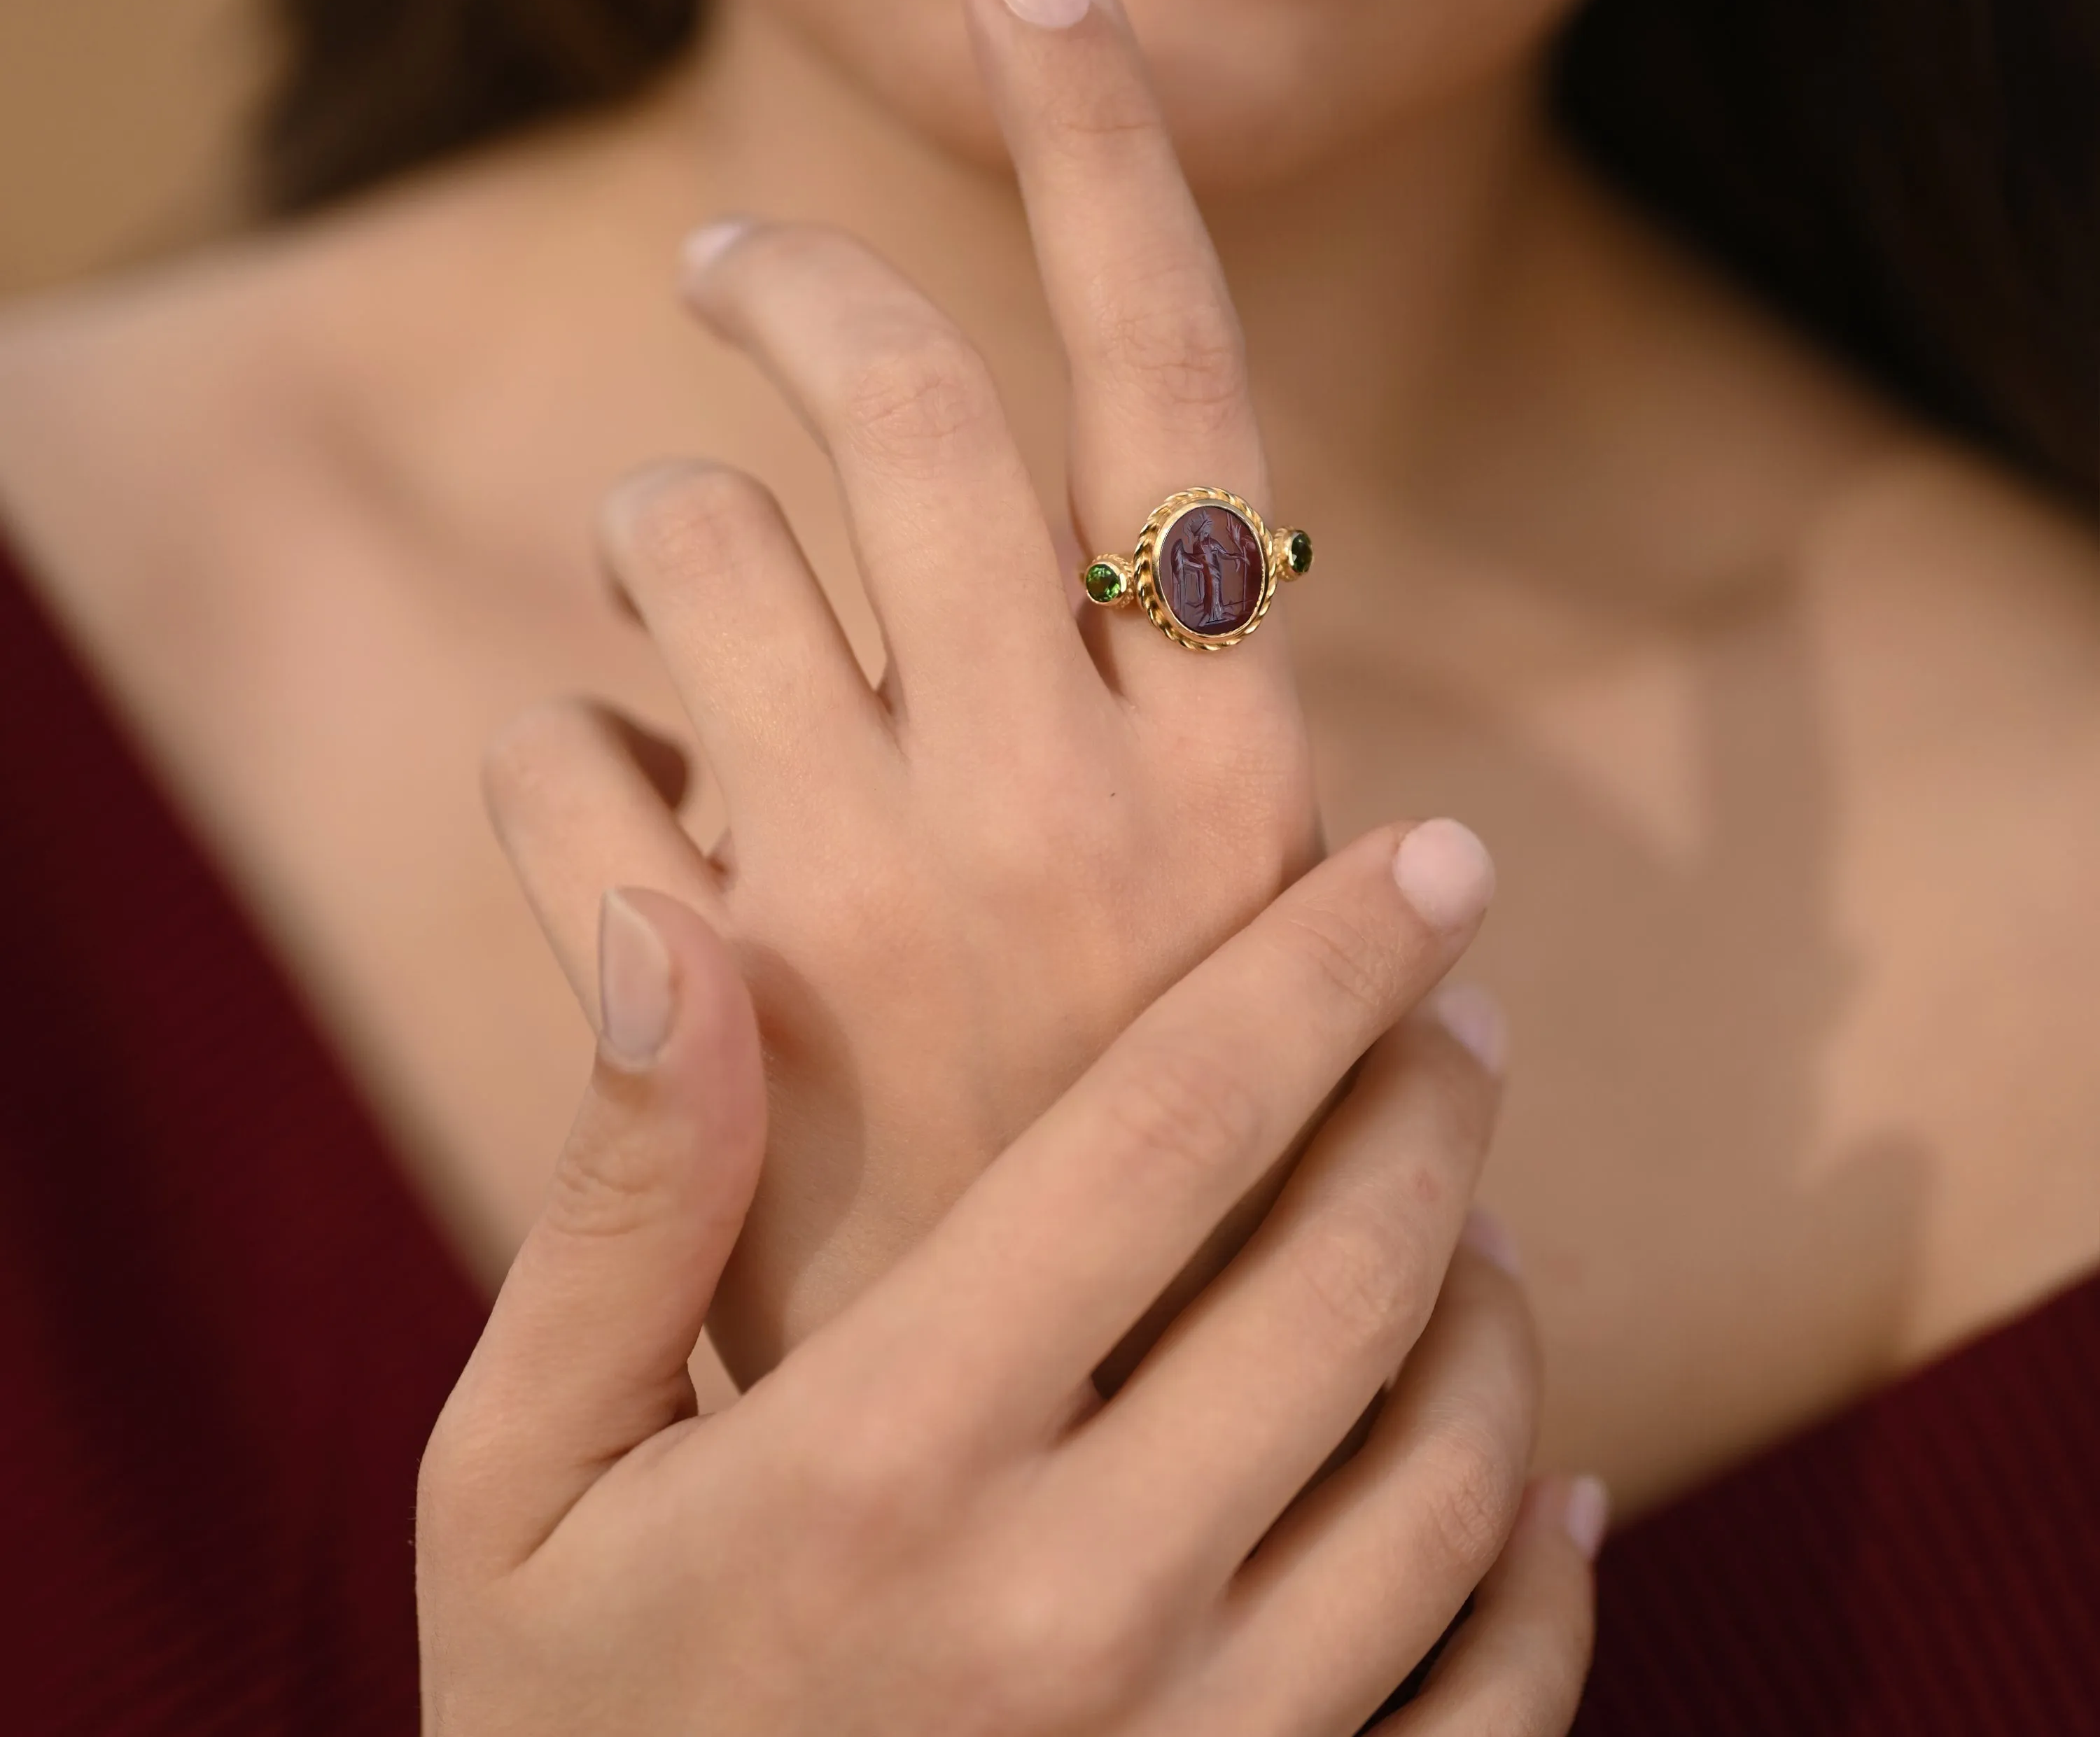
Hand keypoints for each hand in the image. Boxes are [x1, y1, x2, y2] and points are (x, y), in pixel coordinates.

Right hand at [418, 829, 1600, 1736]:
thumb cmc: (566, 1725)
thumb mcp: (517, 1469)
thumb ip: (622, 1203)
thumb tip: (669, 930)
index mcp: (881, 1458)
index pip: (1167, 1130)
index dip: (1319, 963)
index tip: (1433, 856)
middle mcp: (1067, 1605)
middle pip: (1351, 1274)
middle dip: (1433, 1099)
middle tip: (1455, 1009)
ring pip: (1456, 1470)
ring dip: (1491, 1299)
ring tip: (1466, 1212)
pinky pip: (1496, 1699)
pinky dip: (1554, 1569)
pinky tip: (1552, 1482)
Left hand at [486, 0, 1333, 1374]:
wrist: (1067, 1461)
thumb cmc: (1159, 1166)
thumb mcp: (1235, 934)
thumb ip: (1183, 744)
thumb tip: (1191, 566)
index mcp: (1244, 759)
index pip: (1181, 371)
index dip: (1103, 136)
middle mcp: (1076, 779)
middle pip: (901, 386)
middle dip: (792, 283)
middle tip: (726, 262)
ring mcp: (880, 874)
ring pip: (693, 536)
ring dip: (667, 537)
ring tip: (688, 614)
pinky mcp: (711, 984)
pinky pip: (560, 748)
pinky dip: (569, 761)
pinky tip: (633, 860)